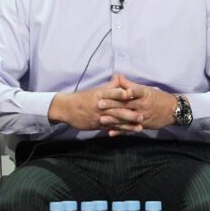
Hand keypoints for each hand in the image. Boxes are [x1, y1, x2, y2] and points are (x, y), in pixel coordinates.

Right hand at [47, 76, 172, 133]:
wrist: (67, 109)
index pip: (112, 93)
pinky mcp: (97, 125)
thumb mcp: (96, 90)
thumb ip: (110, 86)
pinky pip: (110, 128)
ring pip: (115, 121)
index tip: (132, 93)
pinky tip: (128, 134)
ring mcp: (99, 117)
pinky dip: (119, 131)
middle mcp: (100, 106)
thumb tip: (120, 77)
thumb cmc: (83, 98)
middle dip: (129, 114)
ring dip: (128, 126)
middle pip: (116, 110)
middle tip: (142, 116)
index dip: (122, 93)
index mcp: (100, 95)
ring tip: (139, 128)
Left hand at [100, 73, 175, 135]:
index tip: (108, 92)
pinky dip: (120, 131)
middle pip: (125, 105)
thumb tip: (117, 76)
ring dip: (114, 120)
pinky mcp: (142, 125)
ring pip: (126, 118)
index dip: (119, 92)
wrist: (173, 110)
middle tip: (99, 104)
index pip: (130, 92)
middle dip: (112, 105)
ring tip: (102, 119)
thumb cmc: (158, 97)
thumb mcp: (145, 89)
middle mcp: (143, 105)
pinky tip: (111, 132)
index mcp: (143, 94)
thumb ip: (129, 84)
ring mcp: (142, 116)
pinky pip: (130, 128)